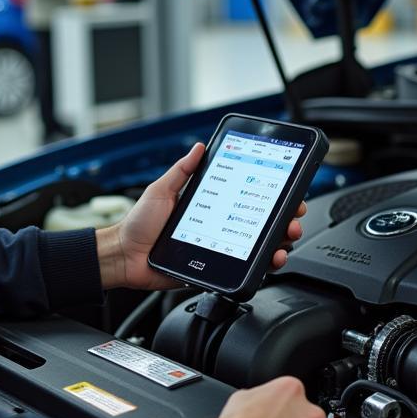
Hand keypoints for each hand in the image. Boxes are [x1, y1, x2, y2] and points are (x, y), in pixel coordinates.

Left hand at [96, 142, 306, 290]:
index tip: (287, 193)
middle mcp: (219, 227)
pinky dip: (260, 267)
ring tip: (284, 241)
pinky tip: (269, 261)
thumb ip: (181, 171)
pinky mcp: (213, 269)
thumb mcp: (161, 190)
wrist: (124, 257)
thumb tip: (199, 147)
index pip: (247, 199)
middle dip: (284, 221)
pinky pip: (240, 270)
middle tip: (292, 219)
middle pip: (260, 225)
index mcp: (211, 207)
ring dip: (278, 244)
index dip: (270, 198)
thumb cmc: (138, 224)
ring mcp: (219, 249)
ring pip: (256, 249)